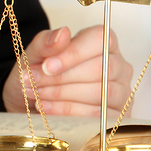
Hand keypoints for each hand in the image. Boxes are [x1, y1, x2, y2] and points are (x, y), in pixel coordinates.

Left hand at [2, 25, 133, 117]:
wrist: (29, 102)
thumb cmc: (40, 75)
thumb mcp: (34, 55)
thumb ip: (45, 42)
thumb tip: (62, 34)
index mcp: (102, 43)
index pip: (99, 40)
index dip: (73, 54)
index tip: (47, 66)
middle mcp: (118, 66)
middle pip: (100, 68)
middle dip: (62, 78)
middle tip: (35, 82)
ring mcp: (121, 92)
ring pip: (100, 92)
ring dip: (62, 95)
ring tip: (37, 94)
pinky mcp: (116, 116)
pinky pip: (97, 115)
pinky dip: (67, 112)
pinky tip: (47, 108)